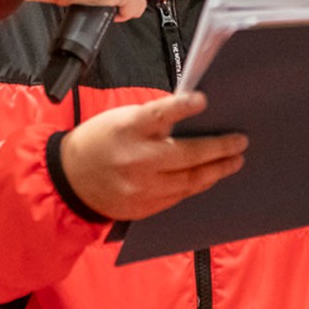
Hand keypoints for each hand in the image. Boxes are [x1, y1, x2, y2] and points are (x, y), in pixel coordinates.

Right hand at [59, 92, 246, 220]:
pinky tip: (210, 175)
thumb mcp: (120, 119)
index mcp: (127, 130)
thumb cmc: (98, 141)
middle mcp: (136, 160)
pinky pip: (179, 196)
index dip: (182, 107)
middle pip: (187, 154)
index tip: (203, 100)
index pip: (159, 114)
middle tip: (240, 141)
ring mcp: (141, 188)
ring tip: (234, 160)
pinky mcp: (144, 207)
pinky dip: (197, 184)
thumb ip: (153, 119)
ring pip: (189, 180)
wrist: (69, 179)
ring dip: (216, 170)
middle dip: (219, 148)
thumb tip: (192, 117)